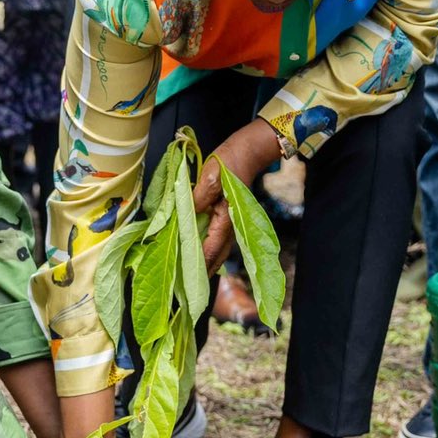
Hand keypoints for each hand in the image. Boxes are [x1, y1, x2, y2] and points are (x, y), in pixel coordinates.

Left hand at [193, 117, 283, 270]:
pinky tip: (204, 250)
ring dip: (211, 260)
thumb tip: (188, 212)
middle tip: (193, 287)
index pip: (212, 246)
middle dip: (207, 269)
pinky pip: (220, 236)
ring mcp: (232, 219)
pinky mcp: (229, 213)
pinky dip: (213, 247)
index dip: (201, 262)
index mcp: (226, 215)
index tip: (190, 278)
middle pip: (219, 253)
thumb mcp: (211, 174)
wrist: (249, 150)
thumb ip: (199, 195)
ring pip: (221, 246)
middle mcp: (231, 222)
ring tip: (198, 274)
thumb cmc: (231, 160)